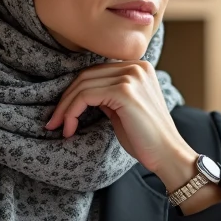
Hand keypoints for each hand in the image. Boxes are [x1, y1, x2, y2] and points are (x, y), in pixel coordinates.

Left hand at [45, 61, 194, 180]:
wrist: (167, 154)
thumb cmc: (145, 138)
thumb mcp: (122, 109)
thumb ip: (106, 94)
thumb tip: (79, 94)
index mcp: (137, 67)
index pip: (95, 72)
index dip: (74, 92)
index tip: (61, 115)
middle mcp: (135, 66)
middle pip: (86, 75)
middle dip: (65, 100)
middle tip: (53, 122)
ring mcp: (131, 77)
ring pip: (83, 85)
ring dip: (65, 108)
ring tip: (59, 127)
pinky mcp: (124, 91)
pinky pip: (86, 96)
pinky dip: (72, 113)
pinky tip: (70, 129)